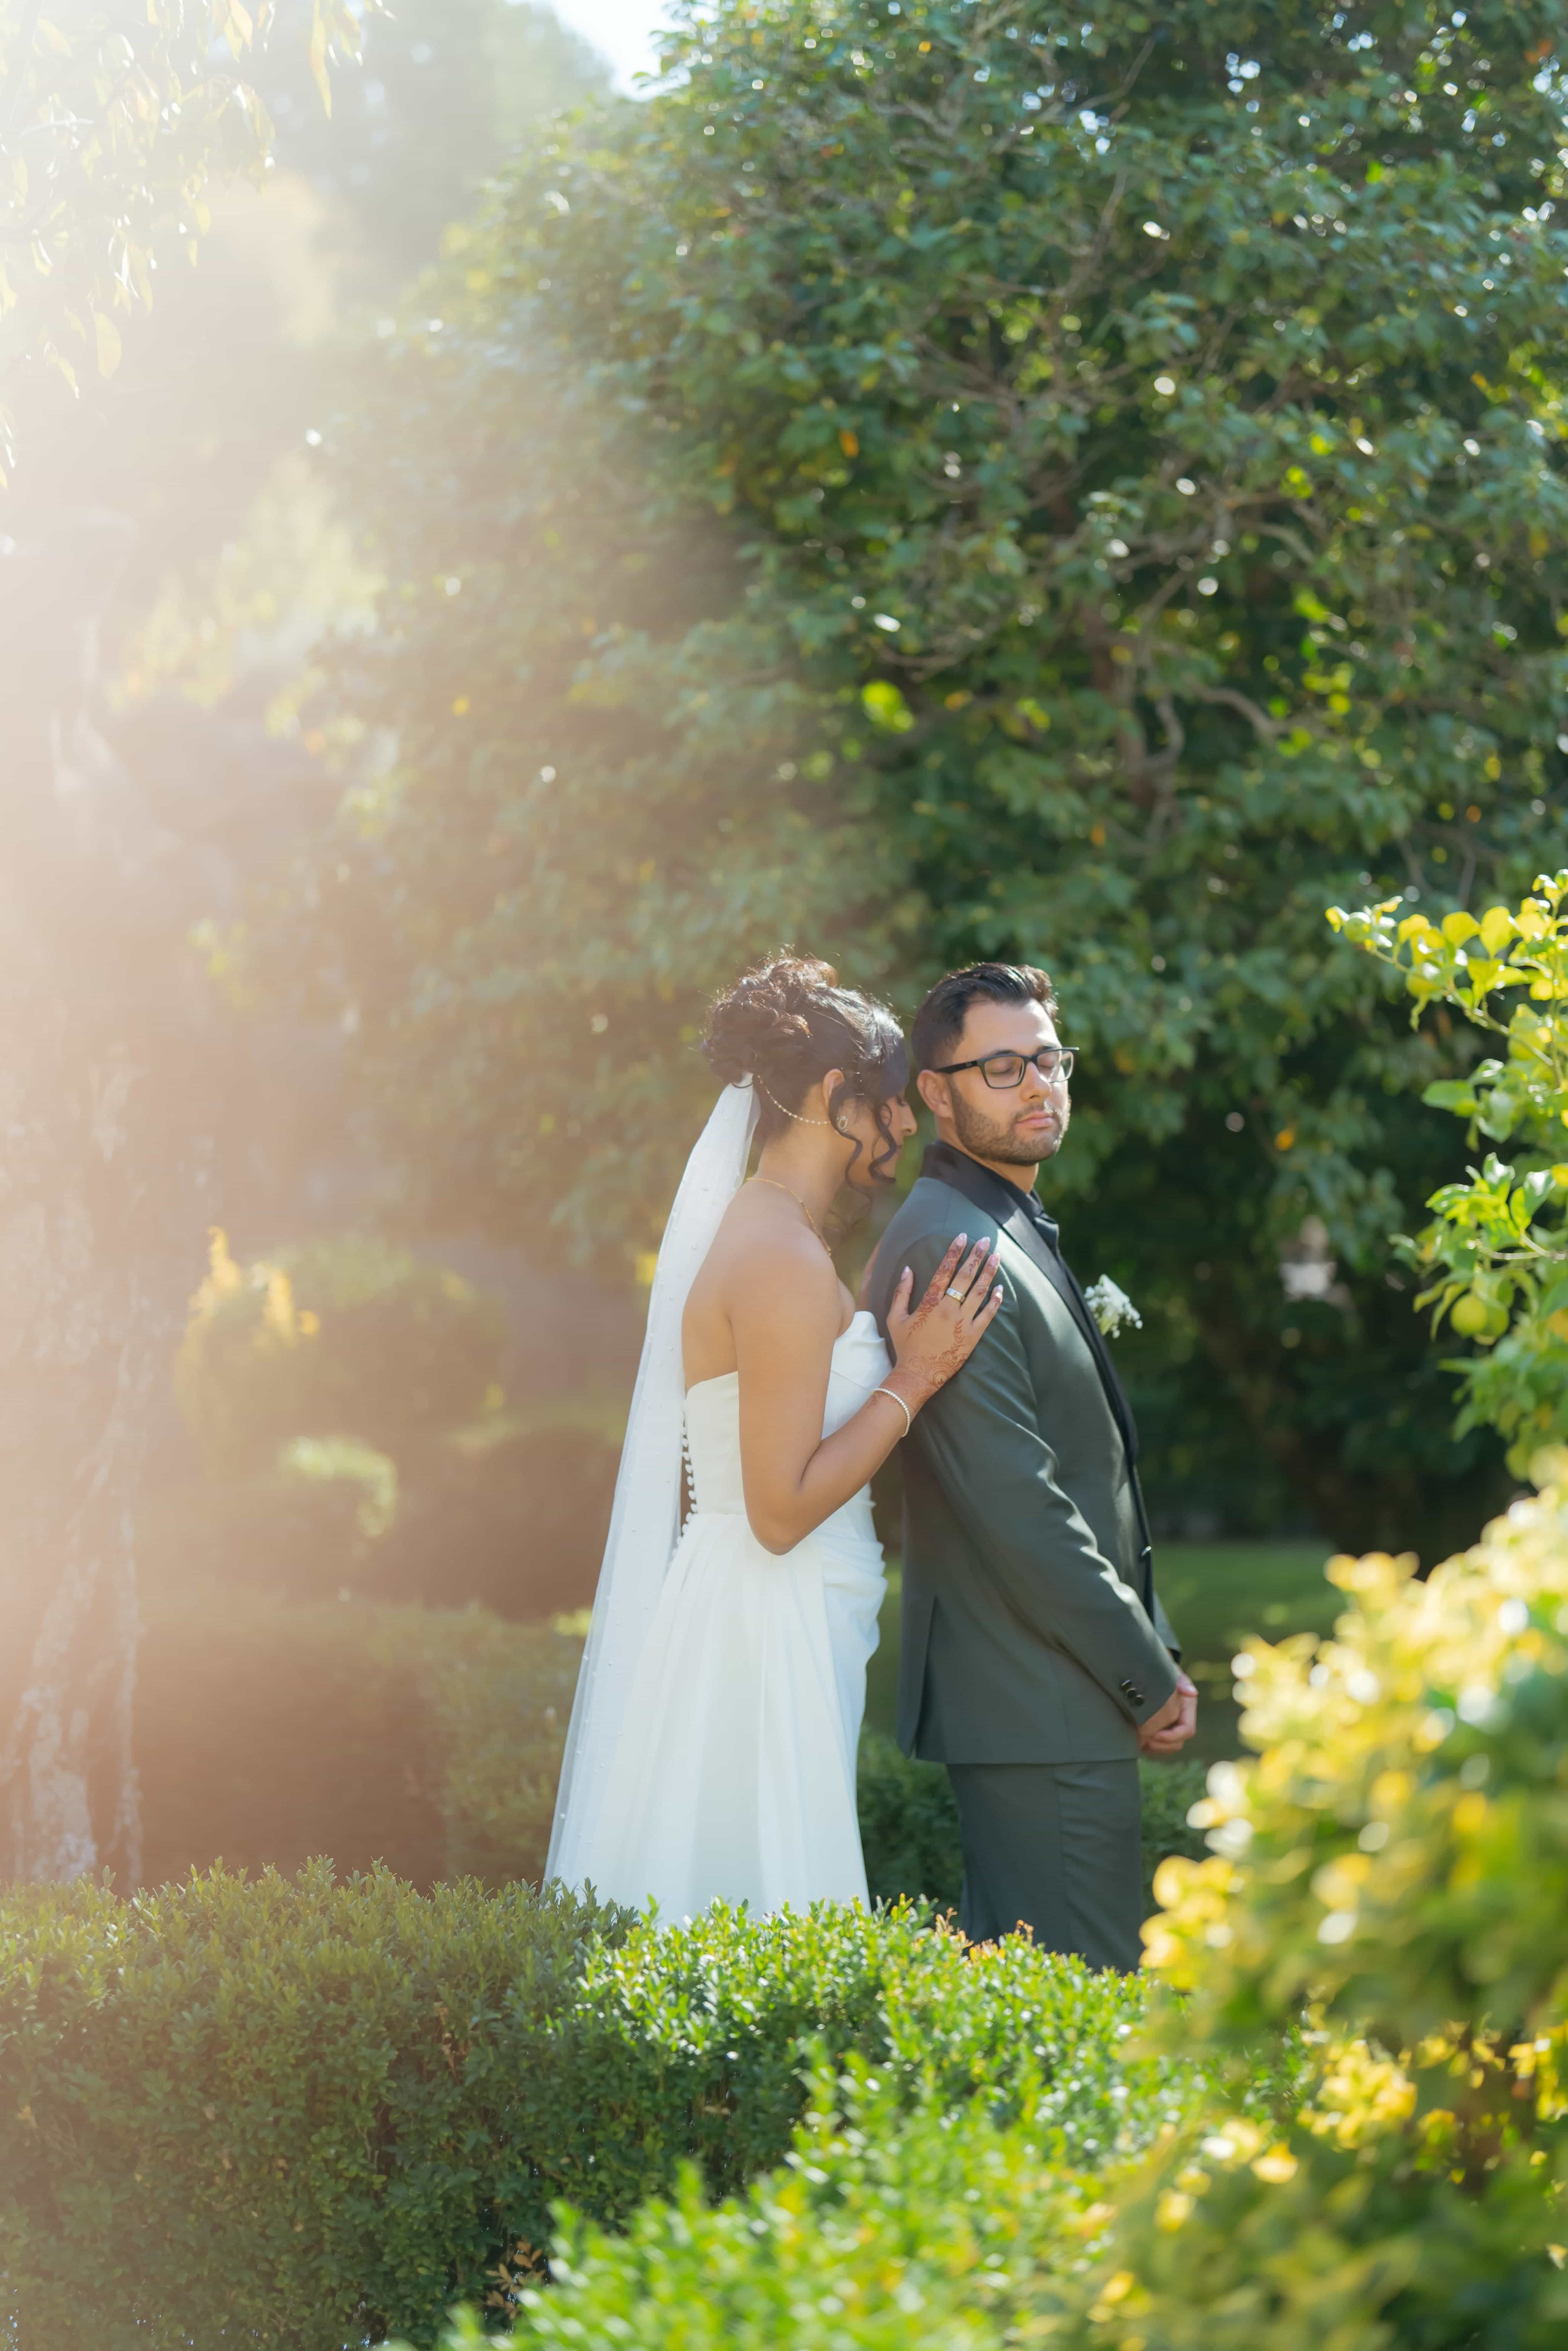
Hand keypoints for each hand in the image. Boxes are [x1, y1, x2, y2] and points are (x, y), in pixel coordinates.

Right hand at [884, 1235, 1002, 1406]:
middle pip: (965, 1276)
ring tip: (996, 1257)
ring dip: (989, 1272)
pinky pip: (987, 1315)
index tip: (962, 1237)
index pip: (944, 1270)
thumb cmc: (905, 1346)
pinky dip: (995, 1301)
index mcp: (930, 1302)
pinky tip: (1000, 1288)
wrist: (918, 1374)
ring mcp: (963, 1322)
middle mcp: (948, 1309)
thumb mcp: (895, 1318)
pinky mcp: (973, 1336)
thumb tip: (907, 1269)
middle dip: (976, 1256)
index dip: (954, 1252)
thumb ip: (901, 1292)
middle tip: (985, 1240)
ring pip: (979, 1292)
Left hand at [1139, 1670, 1197, 1756]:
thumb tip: (1192, 1693)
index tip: (1154, 1733)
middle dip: (1160, 1745)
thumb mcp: (1171, 1673)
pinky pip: (1156, 1748)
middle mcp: (1181, 1721)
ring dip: (1153, 1748)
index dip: (1172, 1736)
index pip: (1187, 1730)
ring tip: (1137, 1741)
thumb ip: (1180, 1682)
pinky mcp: (1159, 1732)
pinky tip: (1135, 1741)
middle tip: (1142, 1740)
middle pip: (1177, 1744)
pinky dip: (1147, 1747)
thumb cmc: (1162, 1671)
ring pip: (1167, 1748)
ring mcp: (1171, 1728)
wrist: (1150, 1671)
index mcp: (1187, 1709)